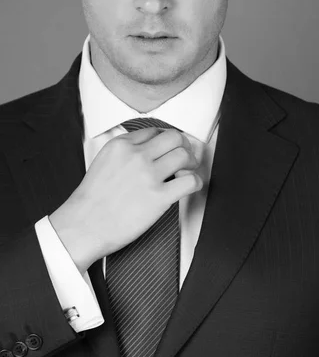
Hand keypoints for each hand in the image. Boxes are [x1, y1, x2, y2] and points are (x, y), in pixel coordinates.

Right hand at [49, 128, 202, 273]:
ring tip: (188, 172)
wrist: (84, 226)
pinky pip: (190, 181)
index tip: (170, 149)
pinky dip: (196, 182)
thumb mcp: (102, 164)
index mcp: (120, 146)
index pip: (154, 131)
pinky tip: (190, 187)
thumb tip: (145, 154)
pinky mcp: (159, 196)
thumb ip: (123, 155)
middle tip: (186, 157)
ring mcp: (148, 175)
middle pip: (174, 138)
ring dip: (192, 163)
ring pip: (185, 155)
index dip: (166, 140)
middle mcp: (136, 156)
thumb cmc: (91, 202)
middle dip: (184, 146)